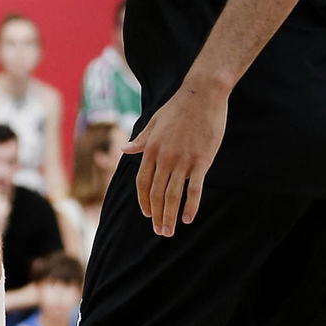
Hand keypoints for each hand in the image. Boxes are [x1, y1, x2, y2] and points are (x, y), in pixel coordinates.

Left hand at [124, 77, 227, 236]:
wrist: (202, 94)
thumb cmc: (178, 107)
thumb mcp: (154, 122)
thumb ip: (140, 140)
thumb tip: (124, 150)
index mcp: (151, 148)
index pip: (142, 182)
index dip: (144, 200)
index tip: (147, 214)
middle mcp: (164, 157)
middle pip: (156, 193)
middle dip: (156, 214)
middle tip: (159, 231)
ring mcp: (183, 160)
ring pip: (173, 195)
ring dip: (169, 215)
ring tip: (169, 231)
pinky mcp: (201, 161)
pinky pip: (194, 189)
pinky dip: (190, 206)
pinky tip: (188, 218)